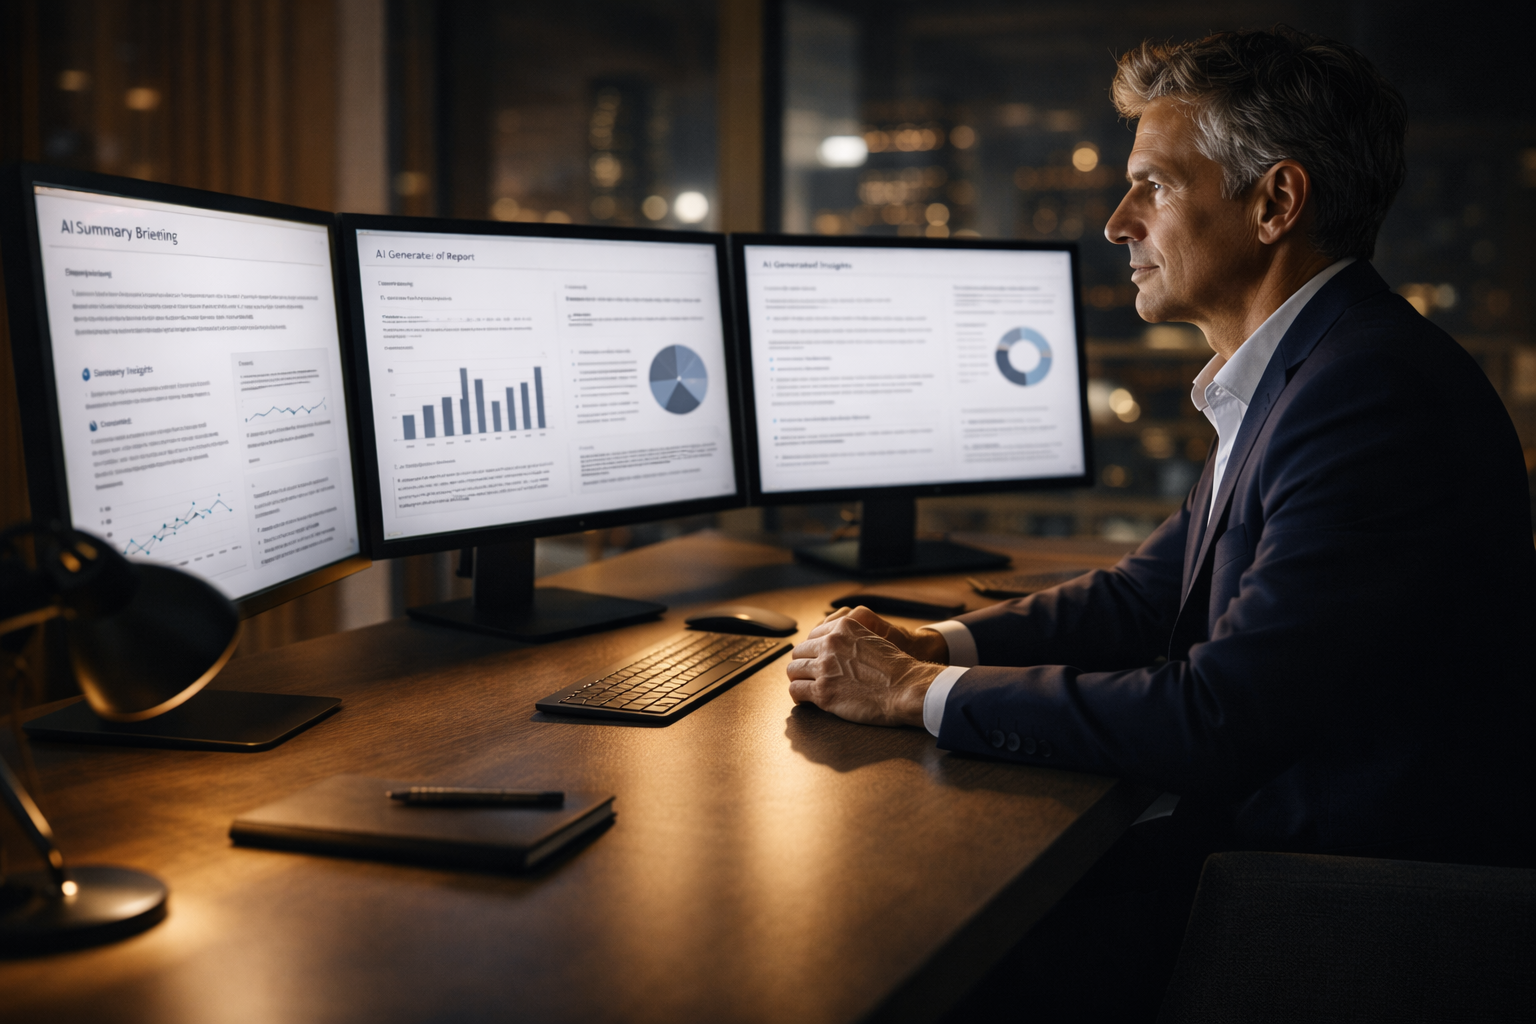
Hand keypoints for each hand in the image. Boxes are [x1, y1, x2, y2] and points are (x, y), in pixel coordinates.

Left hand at [785, 612, 944, 727]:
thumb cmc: (896, 669)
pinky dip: (798, 696)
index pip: (812, 636)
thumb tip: (838, 650)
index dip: (813, 650)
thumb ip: (851, 640)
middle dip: (804, 664)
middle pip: (800, 652)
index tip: (814, 659)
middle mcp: (830, 644)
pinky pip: (796, 691)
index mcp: (843, 627)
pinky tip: (804, 700)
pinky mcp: (823, 692)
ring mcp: (825, 668)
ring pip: (793, 670)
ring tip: (804, 688)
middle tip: (809, 675)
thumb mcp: (872, 639)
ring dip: (798, 679)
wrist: (907, 688)